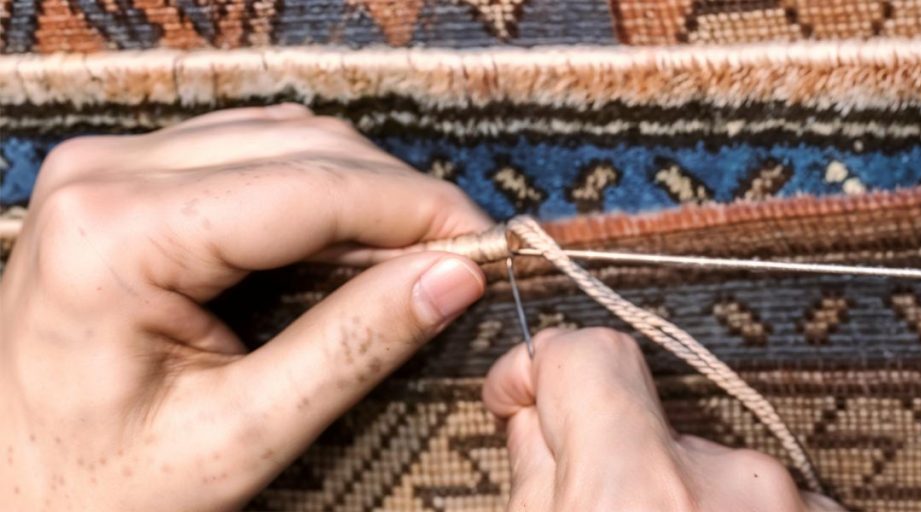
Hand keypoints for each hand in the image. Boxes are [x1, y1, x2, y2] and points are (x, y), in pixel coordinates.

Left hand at [0, 105, 490, 510]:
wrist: (6, 492)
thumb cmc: (99, 485)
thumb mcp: (239, 434)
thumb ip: (352, 346)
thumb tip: (451, 276)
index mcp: (120, 233)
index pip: (311, 188)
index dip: (416, 209)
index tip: (485, 244)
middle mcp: (106, 172)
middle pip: (301, 147)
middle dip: (397, 197)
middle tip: (460, 257)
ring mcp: (108, 166)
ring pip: (282, 138)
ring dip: (362, 188)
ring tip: (416, 251)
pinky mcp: (121, 178)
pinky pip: (247, 152)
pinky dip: (316, 187)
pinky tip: (352, 237)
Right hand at [483, 328, 844, 510]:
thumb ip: (538, 479)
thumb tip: (538, 420)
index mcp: (636, 491)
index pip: (590, 354)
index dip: (541, 368)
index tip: (521, 398)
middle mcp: (736, 487)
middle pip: (656, 424)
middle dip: (619, 461)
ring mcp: (803, 509)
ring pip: (717, 473)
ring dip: (686, 507)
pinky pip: (774, 504)